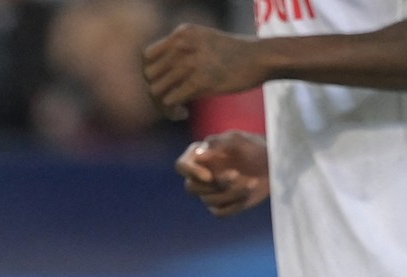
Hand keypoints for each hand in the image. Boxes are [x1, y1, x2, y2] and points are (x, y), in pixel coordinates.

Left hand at [144, 24, 268, 117]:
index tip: (165, 85)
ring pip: (155, 90)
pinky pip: (170, 102)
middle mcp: (182, 45)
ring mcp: (190, 62)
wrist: (260, 58)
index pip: (147, 56)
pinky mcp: (199, 82)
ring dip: (162, 106)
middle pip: (148, 75)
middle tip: (170, 102)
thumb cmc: (235, 55)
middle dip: (156, 92)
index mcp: (181, 33)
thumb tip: (162, 74)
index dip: (152, 75)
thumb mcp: (204, 42)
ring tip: (178, 109)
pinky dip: (172, 112)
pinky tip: (184, 113)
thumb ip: (183, 51)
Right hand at [175, 132, 270, 216]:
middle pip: (191, 187)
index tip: (209, 176)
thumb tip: (200, 152)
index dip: (190, 172)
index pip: (181, 166)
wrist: (272, 164)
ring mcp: (211, 193)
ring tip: (253, 181)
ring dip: (232, 192)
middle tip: (236, 174)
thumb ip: (218, 143)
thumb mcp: (238, 140)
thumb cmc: (254, 147)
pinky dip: (236, 204)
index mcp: (200, 157)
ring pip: (209, 201)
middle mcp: (202, 176)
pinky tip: (251, 189)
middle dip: (214, 183)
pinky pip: (220, 212)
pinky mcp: (223, 206)